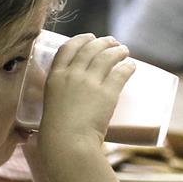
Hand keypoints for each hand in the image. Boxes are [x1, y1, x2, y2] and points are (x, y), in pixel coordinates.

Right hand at [32, 34, 132, 174]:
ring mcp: (90, 82)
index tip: (89, 37)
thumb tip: (62, 109)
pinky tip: (132, 66)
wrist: (67, 144)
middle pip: (90, 49)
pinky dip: (128, 67)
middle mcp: (72, 75)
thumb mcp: (50, 109)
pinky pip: (121, 72)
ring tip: (124, 50)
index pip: (67, 49)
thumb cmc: (55, 136)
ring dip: (117, 50)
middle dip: (103, 42)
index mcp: (54, 78)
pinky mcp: (107, 92)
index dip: (80, 39)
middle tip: (112, 42)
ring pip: (107, 56)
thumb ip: (57, 101)